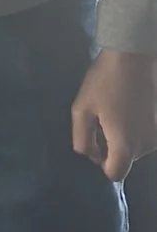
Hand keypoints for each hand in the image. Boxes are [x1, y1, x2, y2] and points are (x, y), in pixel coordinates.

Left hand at [71, 48, 156, 180]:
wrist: (133, 57)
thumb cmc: (104, 82)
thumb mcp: (82, 109)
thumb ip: (82, 140)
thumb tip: (92, 156)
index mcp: (125, 144)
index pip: (115, 174)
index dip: (102, 164)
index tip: (95, 145)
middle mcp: (146, 145)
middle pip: (126, 160)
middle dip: (112, 148)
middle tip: (102, 121)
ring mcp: (156, 135)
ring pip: (136, 148)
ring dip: (124, 138)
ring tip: (114, 112)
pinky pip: (145, 136)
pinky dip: (135, 129)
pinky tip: (127, 108)